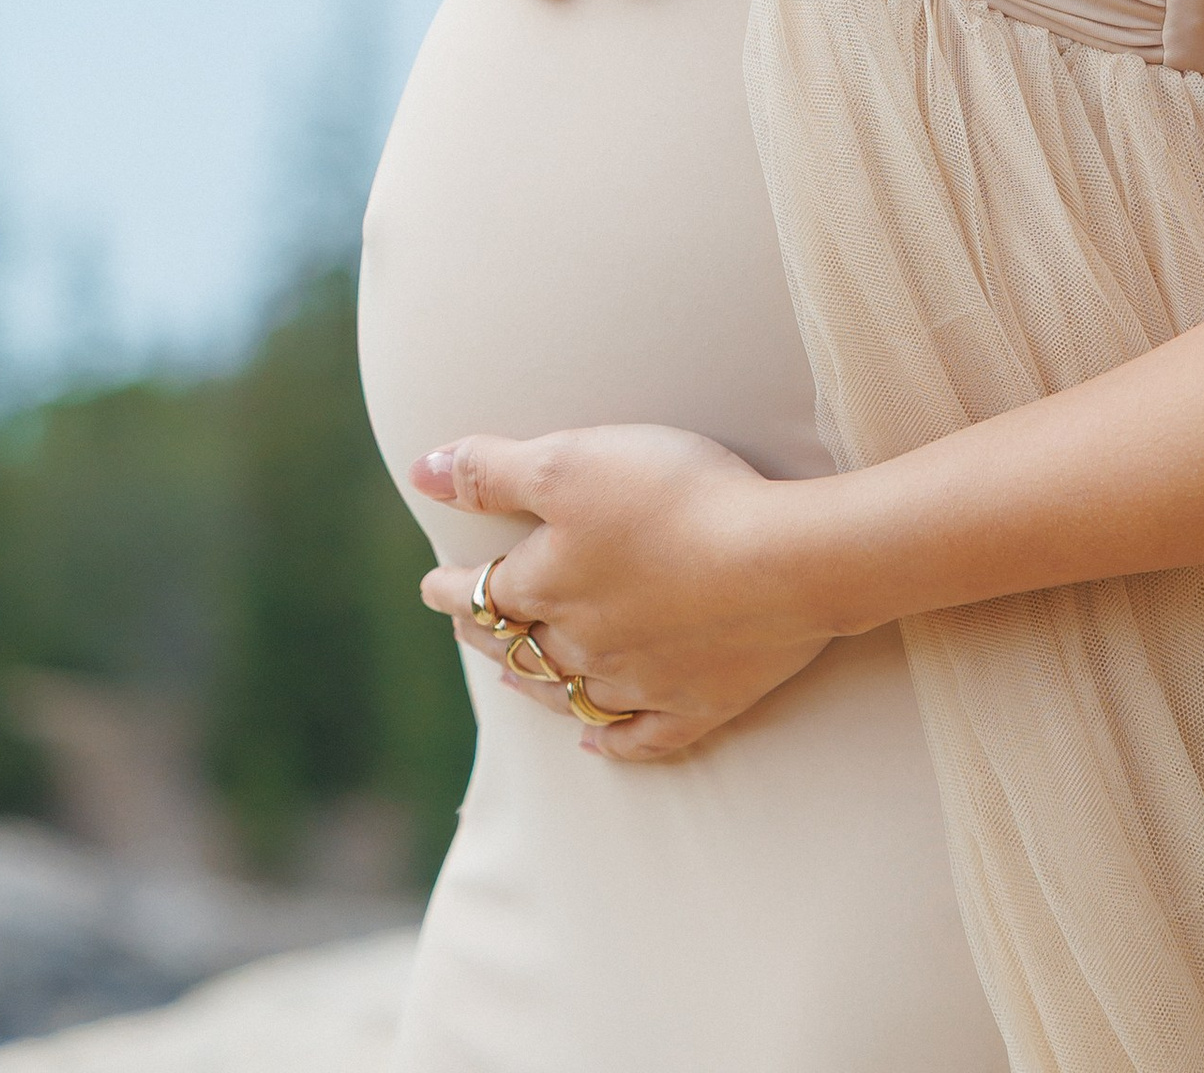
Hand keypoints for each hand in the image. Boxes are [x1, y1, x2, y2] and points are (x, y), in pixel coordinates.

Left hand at [414, 426, 836, 760]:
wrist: (782, 563)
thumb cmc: (675, 498)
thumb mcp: (573, 460)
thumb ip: (495, 469)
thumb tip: (421, 470)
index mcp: (548, 585)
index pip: (483, 592)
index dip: (453, 587)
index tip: (433, 586)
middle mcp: (582, 644)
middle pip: (520, 648)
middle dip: (488, 636)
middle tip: (469, 627)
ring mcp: (639, 682)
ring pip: (570, 695)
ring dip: (538, 688)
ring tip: (517, 681)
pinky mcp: (696, 704)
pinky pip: (641, 738)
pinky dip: (612, 742)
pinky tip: (596, 743)